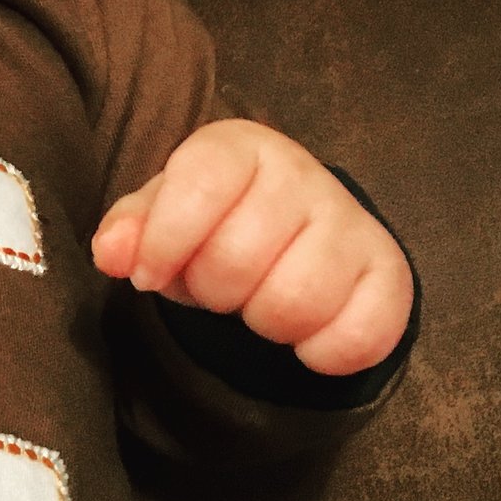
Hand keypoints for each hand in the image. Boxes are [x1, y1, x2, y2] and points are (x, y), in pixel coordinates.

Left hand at [90, 119, 412, 376]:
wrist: (294, 236)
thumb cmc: (213, 222)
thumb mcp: (163, 216)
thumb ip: (130, 230)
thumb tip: (111, 253)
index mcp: (240, 147)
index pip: (201, 182)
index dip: (165, 240)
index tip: (149, 276)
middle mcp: (303, 174)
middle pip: (238, 259)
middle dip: (212, 290)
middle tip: (218, 284)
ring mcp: (353, 222)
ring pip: (294, 304)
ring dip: (261, 322)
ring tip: (258, 299)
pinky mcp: (390, 275)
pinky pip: (353, 339)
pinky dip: (318, 353)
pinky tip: (305, 330)